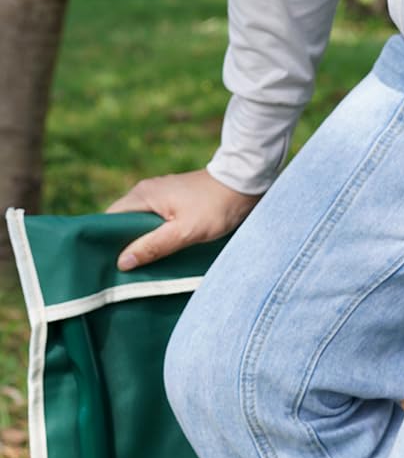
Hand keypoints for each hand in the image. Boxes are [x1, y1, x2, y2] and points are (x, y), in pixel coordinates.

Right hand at [106, 169, 260, 270]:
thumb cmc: (215, 207)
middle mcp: (147, 192)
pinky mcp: (175, 201)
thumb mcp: (184, 232)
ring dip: (143, 242)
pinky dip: (156, 236)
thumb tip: (122, 261)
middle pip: (124, 222)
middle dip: (124, 244)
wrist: (243, 185)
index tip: (107, 263)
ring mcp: (161, 195)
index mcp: (142, 195)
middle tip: (126, 271)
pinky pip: (156, 221)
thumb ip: (153, 246)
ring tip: (143, 266)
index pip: (110, 218)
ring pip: (141, 223)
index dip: (106, 240)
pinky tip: (162, 253)